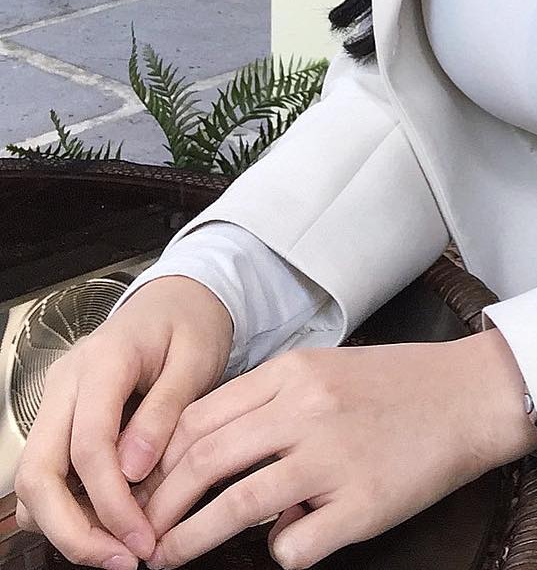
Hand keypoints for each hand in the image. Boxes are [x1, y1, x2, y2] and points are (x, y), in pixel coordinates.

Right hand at [12, 274, 234, 569]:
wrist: (179, 299)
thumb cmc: (191, 325)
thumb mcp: (196, 358)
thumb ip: (165, 411)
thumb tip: (133, 471)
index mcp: (102, 361)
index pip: (88, 446)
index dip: (111, 502)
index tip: (142, 538)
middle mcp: (65, 384)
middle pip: (38, 474)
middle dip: (73, 530)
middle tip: (123, 561)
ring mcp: (56, 403)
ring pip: (33, 483)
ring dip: (67, 526)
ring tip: (120, 550)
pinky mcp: (59, 420)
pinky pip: (48, 477)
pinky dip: (69, 510)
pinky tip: (111, 524)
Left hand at [131, 331, 531, 568]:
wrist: (471, 397)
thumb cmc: (397, 386)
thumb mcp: (327, 371)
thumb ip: (271, 403)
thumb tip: (210, 457)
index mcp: (294, 373)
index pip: (198, 418)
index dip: (157, 462)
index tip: (139, 490)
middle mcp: (307, 410)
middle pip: (203, 462)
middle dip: (158, 507)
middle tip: (141, 535)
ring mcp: (333, 458)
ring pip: (234, 507)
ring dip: (189, 540)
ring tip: (167, 559)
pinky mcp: (361, 505)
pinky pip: (292, 545)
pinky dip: (278, 552)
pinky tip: (290, 542)